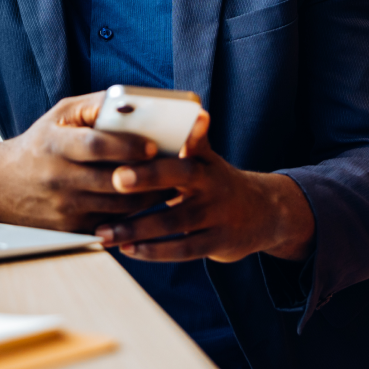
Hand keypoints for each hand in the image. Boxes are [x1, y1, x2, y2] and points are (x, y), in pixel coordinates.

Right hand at [0, 93, 172, 232]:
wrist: (0, 185)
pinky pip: (112, 224)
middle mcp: (58, 177)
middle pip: (114, 181)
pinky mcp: (70, 228)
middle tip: (179, 169)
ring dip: (150, 197)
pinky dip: (135, 215)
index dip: (127, 146)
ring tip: (173, 185)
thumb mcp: (59, 115)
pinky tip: (151, 203)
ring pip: (119, 207)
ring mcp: (64, 206)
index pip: (95, 146)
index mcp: (55, 144)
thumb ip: (94, 106)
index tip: (154, 146)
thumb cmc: (40, 144)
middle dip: (150, 176)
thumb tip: (133, 101)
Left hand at [94, 112, 315, 262]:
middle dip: (147, 177)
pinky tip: (128, 249)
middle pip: (178, 177)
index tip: (154, 132)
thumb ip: (185, 143)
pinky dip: (153, 251)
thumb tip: (177, 116)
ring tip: (104, 232)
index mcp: (204, 159)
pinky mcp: (217, 242)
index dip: (183, 134)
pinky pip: (182, 249)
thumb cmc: (217, 182)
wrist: (264, 213)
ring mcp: (217, 214)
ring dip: (136, 227)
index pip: (191, 142)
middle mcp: (212, 183)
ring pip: (173, 221)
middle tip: (116, 178)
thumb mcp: (207, 158)